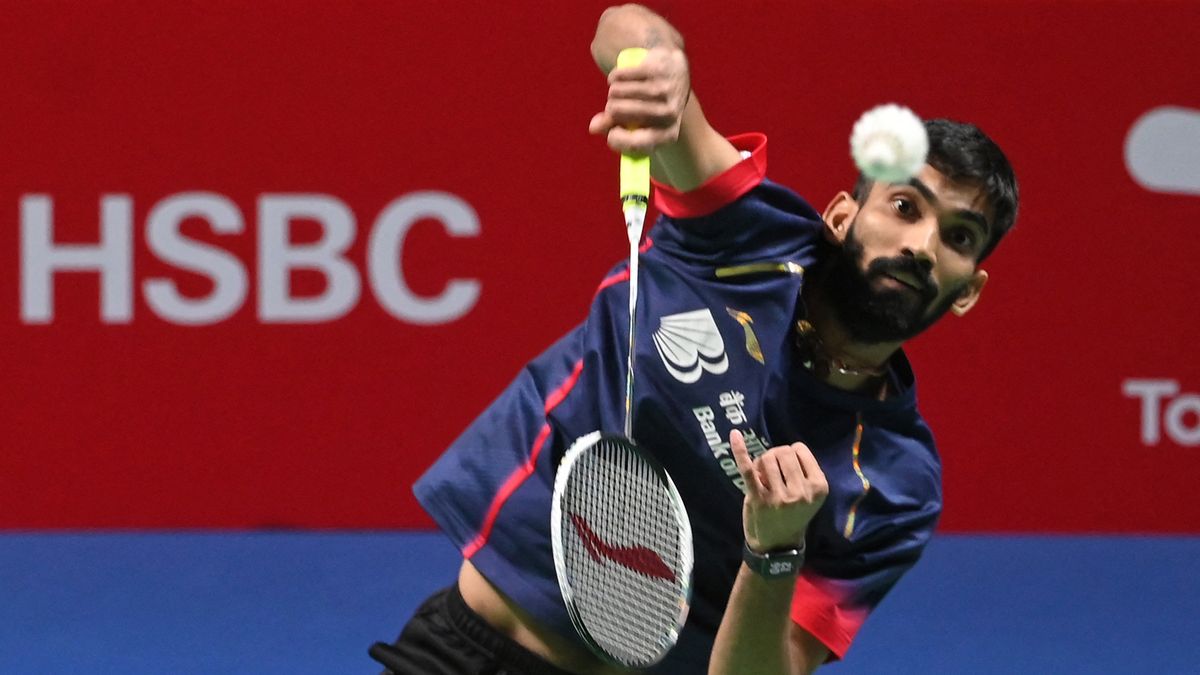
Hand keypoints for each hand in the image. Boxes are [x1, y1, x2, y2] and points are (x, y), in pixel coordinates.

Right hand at [588, 46, 689, 154]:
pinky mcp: (656, 70)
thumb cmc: (652, 105)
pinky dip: (614, 77)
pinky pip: (619, 76)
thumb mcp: (636, 123)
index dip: (617, 140)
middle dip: (611, 109)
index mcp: (668, 134)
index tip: (611, 134)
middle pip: (618, 111)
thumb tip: (593, 128)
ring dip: (613, 92)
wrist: (676, 72)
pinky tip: (620, 79)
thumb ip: (612, 128)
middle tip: (617, 106)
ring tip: (621, 92)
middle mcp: (669, 113)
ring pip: (616, 92)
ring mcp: (664, 90)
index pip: (636, 143)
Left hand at [730, 430, 828, 552]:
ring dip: (762, 463)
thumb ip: (801, 471)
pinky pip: (748, 469)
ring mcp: (779, 496)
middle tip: (772, 474)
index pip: (800, 449)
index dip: (790, 454)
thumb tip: (780, 450)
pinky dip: (740, 450)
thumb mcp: (809, 494)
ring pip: (767, 458)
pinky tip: (735, 436)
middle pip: (783, 452)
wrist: (777, 545)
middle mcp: (802, 492)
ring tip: (763, 479)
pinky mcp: (759, 499)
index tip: (786, 469)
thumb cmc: (793, 514)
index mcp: (819, 487)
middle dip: (775, 456)